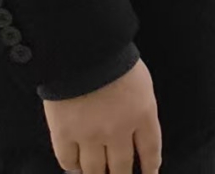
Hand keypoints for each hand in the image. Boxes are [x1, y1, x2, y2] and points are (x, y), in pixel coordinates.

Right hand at [44, 60, 161, 173]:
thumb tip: (137, 126)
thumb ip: (140, 107)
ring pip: (95, 169)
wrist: (82, 52)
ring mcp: (90, 135)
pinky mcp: (64, 134)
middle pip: (122, 166)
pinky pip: (68, 160)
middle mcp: (118, 131)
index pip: (150, 150)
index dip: (151, 167)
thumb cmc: (114, 58)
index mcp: (142, 114)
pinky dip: (72, 166)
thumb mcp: (141, 81)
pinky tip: (76, 166)